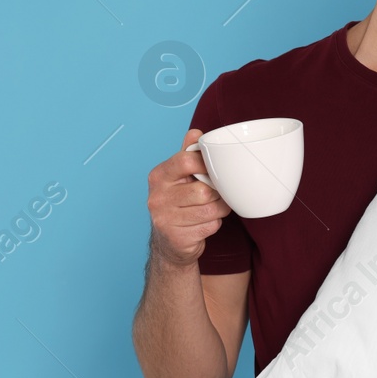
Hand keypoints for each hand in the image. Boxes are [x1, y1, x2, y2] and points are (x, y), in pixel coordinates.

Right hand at [147, 128, 232, 266]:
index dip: (207, 164)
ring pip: (210, 209)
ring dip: (219, 210)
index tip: (213, 170)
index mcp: (159, 176)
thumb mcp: (178, 177)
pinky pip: (210, 226)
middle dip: (216, 194)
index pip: (186, 160)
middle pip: (203, 190)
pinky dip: (214, 224)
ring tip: (212, 208)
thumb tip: (196, 133)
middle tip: (214, 195)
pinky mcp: (178, 238)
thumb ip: (187, 155)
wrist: (170, 243)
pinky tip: (204, 223)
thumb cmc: (178, 205)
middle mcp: (158, 197)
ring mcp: (165, 219)